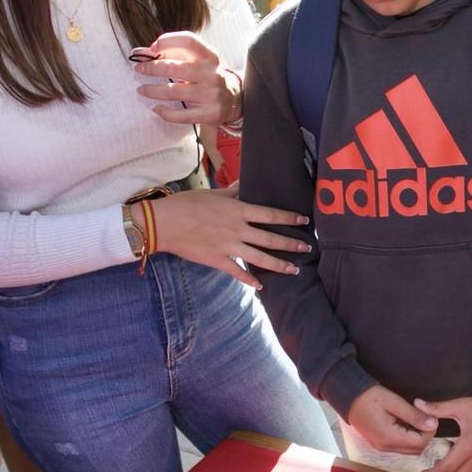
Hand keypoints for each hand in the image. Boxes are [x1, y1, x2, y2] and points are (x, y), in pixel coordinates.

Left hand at [134, 31, 241, 125]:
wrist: (234, 99)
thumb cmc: (208, 77)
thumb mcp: (198, 61)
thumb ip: (172, 54)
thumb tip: (140, 52)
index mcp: (210, 56)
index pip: (188, 41)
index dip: (167, 41)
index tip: (152, 48)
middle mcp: (211, 74)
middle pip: (174, 68)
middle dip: (151, 68)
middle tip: (139, 69)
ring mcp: (211, 94)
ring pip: (173, 92)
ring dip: (152, 90)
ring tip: (142, 89)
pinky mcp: (209, 113)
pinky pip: (180, 115)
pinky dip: (164, 112)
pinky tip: (156, 108)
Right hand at [150, 186, 310, 288]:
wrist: (165, 223)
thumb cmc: (187, 204)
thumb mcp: (212, 194)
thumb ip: (232, 193)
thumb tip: (244, 185)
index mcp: (237, 211)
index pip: (270, 214)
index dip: (289, 218)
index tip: (303, 221)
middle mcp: (237, 230)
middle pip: (270, 238)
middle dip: (291, 244)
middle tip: (307, 248)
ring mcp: (228, 247)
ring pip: (260, 258)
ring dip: (279, 265)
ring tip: (294, 269)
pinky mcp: (218, 260)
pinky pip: (237, 272)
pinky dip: (250, 280)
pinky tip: (260, 286)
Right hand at [346, 385, 436, 454]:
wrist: (348, 397)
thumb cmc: (369, 396)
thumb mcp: (394, 402)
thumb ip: (414, 415)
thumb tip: (433, 424)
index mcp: (389, 437)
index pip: (420, 442)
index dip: (430, 431)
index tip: (431, 416)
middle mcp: (385, 446)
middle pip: (416, 450)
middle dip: (425, 435)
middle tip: (425, 417)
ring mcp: (381, 447)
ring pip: (409, 450)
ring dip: (417, 437)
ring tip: (415, 419)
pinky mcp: (379, 444)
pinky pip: (400, 447)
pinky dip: (408, 438)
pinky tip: (406, 423)